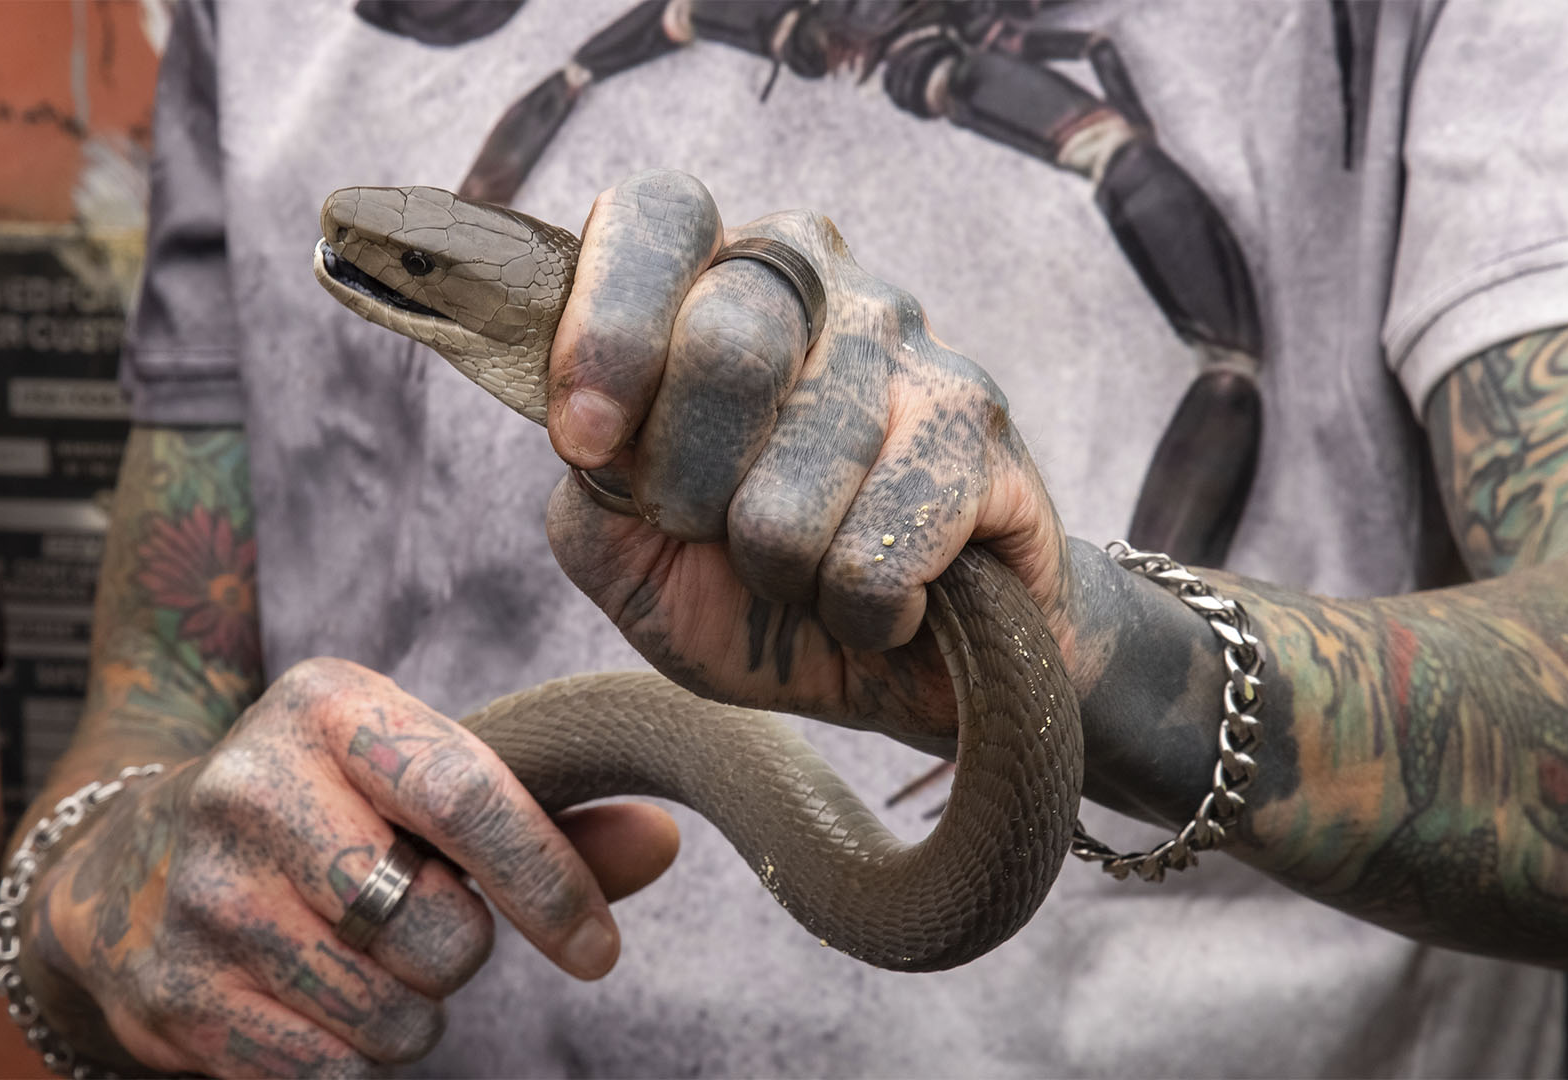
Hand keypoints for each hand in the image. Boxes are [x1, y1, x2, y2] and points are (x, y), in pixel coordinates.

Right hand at [17, 659, 677, 1075]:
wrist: (128, 865)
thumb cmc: (320, 811)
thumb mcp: (414, 774)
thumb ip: (541, 809)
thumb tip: (661, 839)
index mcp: (325, 706)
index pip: (466, 796)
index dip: (548, 879)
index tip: (595, 948)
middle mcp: (250, 788)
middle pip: (438, 933)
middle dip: (458, 950)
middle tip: (414, 919)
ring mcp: (203, 897)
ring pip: (391, 1017)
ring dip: (407, 1011)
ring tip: (359, 956)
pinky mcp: (173, 997)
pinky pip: (328, 1073)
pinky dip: (347, 1056)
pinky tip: (309, 997)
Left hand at [543, 170, 1074, 748]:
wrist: (896, 672)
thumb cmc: (746, 593)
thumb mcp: (628, 551)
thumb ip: (590, 485)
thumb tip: (601, 436)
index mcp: (714, 275)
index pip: (658, 215)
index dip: (607, 330)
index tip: (588, 443)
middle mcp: (817, 279)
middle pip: (726, 347)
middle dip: (689, 488)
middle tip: (713, 535)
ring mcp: (911, 342)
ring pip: (792, 489)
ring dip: (777, 571)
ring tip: (809, 572)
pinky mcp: (979, 426)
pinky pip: (875, 557)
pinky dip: (857, 611)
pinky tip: (881, 598)